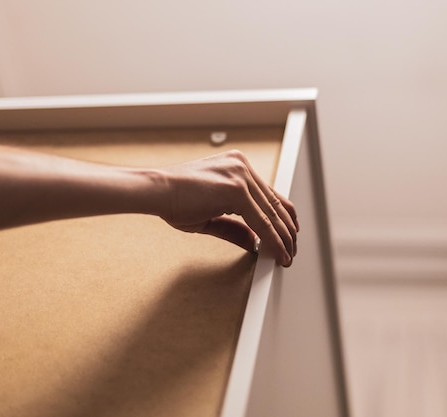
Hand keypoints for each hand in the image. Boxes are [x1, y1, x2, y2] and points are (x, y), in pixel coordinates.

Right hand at [157, 150, 298, 266]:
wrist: (156, 190)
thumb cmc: (174, 199)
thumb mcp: (210, 216)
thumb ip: (235, 227)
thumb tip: (253, 241)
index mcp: (237, 166)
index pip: (269, 194)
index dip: (282, 217)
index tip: (288, 233)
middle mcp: (243, 167)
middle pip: (276, 203)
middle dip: (286, 231)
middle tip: (291, 250)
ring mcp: (241, 175)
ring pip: (272, 214)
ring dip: (284, 238)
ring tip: (287, 256)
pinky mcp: (237, 189)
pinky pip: (262, 221)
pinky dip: (273, 240)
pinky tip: (277, 252)